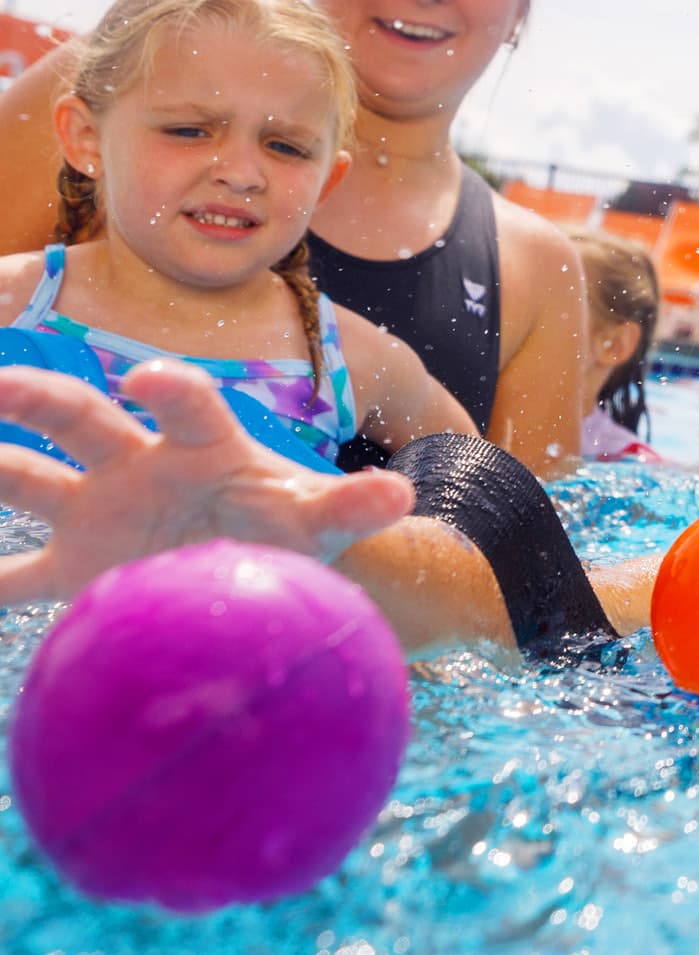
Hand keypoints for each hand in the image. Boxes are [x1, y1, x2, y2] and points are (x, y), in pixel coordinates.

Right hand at [0, 360, 414, 603]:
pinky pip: (11, 575)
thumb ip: (354, 505)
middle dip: (34, 397)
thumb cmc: (288, 530)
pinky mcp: (75, 565)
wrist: (253, 566)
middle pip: (79, 420)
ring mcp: (97, 512)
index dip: (169, 389)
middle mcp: (138, 465)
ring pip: (23, 480)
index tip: (145, 379)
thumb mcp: (320, 522)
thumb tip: (403, 492)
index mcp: (203, 447)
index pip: (187, 407)